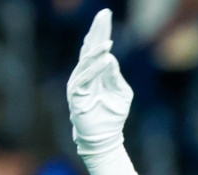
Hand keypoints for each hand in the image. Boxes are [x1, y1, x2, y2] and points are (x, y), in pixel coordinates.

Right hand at [66, 9, 132, 156]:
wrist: (104, 137)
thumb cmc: (113, 115)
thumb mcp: (121, 93)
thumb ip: (116, 77)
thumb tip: (111, 59)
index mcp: (95, 72)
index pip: (97, 47)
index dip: (101, 31)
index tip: (106, 14)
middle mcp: (84, 74)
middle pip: (89, 48)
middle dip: (96, 31)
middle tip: (103, 14)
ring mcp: (78, 84)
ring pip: (86, 62)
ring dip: (97, 52)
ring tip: (108, 42)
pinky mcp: (76, 95)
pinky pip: (85, 79)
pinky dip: (95, 69)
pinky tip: (105, 60)